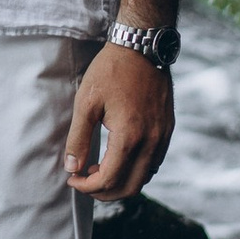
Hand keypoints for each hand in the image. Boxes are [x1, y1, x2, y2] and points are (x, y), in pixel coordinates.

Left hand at [64, 44, 172, 200]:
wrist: (141, 47)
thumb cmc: (111, 71)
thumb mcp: (86, 102)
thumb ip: (78, 138)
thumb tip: (72, 167)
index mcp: (129, 137)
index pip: (108, 179)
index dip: (87, 186)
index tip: (73, 178)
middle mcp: (151, 142)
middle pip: (129, 187)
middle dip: (104, 191)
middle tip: (85, 181)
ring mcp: (162, 137)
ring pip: (144, 178)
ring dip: (121, 182)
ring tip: (99, 168)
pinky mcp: (167, 130)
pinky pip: (154, 163)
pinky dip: (136, 170)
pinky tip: (119, 157)